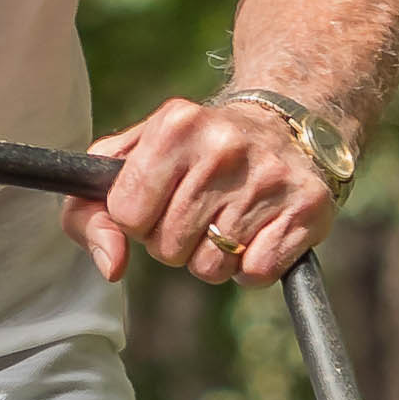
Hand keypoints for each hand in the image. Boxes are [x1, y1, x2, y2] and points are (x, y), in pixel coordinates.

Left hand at [69, 96, 337, 286]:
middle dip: (176, 242)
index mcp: (175, 125)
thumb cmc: (193, 153)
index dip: (138, 220)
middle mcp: (223, 146)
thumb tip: (112, 266)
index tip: (159, 200)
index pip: (126, 215)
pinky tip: (259, 232)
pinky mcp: (307, 208)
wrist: (284, 128)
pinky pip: (256, 274)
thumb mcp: (132, 161)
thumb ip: (91, 210)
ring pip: (211, 268)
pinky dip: (252, 267)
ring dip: (214, 258)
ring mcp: (268, 178)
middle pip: (167, 248)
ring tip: (229, 220)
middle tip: (199, 212)